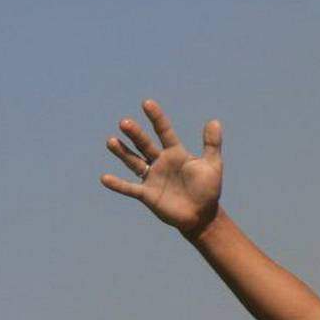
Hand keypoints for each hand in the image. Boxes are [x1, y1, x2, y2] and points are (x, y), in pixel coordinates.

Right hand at [100, 99, 222, 237]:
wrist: (203, 216)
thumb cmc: (208, 190)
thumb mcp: (212, 166)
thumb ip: (212, 145)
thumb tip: (214, 121)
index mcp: (175, 153)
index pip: (164, 131)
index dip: (157, 118)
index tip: (147, 103)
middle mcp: (160, 162)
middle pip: (145, 144)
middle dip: (135, 134)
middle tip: (125, 123)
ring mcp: (152, 178)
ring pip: (134, 162)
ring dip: (123, 152)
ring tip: (111, 141)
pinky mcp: (147, 194)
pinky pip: (130, 188)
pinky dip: (118, 184)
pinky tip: (105, 178)